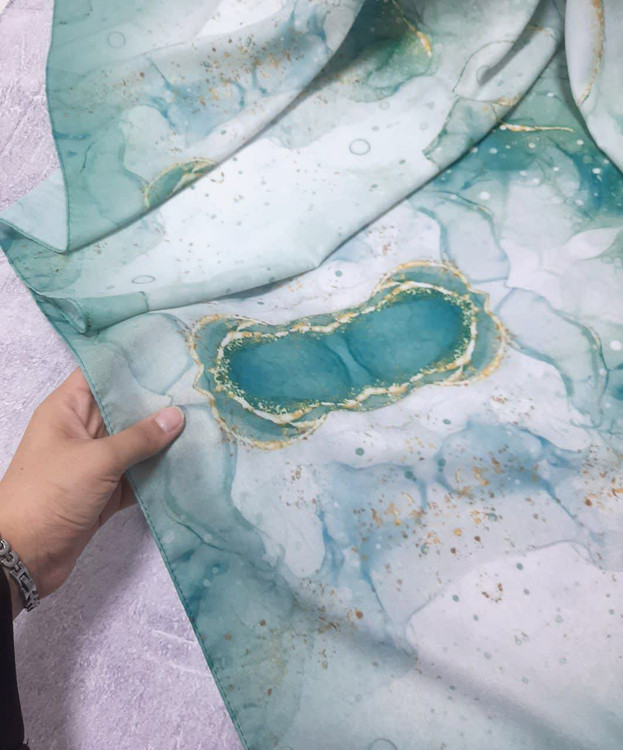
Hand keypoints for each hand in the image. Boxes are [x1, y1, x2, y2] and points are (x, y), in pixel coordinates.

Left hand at [0, 369, 184, 616]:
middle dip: (158, 403)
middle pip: (124, 408)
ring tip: (204, 421)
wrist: (25, 556)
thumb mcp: (97, 460)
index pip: (101, 374)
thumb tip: (177, 416)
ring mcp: (95, 462)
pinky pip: (138, 475)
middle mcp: (82, 431)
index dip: (132, 364)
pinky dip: (160, 472)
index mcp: (68, 410)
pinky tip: (191, 462)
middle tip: (198, 389)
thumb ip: (139, 437)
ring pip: (135, 443)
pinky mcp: (107, 491)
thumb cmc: (51, 494)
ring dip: (164, 439)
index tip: (169, 356)